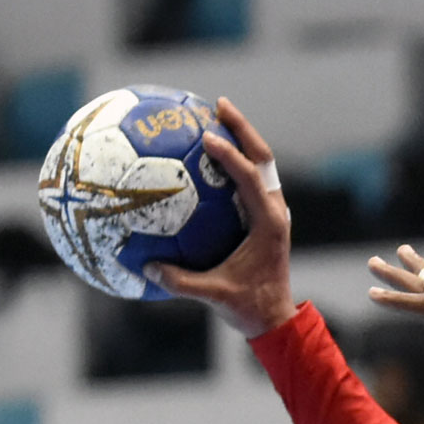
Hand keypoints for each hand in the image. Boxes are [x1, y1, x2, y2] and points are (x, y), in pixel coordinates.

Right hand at [144, 97, 296, 335]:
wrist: (275, 320)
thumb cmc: (248, 307)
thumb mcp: (215, 296)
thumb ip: (182, 282)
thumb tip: (147, 268)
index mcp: (269, 224)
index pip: (250, 179)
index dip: (230, 155)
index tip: (206, 137)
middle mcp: (275, 211)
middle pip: (263, 158)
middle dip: (242, 128)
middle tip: (218, 104)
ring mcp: (273, 212)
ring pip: (261, 164)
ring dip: (242, 138)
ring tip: (216, 114)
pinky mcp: (266, 217)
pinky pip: (251, 179)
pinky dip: (235, 161)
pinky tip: (207, 152)